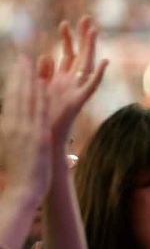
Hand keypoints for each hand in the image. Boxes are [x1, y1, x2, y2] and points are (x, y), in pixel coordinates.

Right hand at [0, 57, 52, 205]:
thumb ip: (9, 133)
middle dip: (21, 76)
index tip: (17, 70)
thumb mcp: (8, 149)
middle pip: (18, 95)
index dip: (14, 84)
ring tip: (34, 63)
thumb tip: (10, 123)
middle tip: (24, 58)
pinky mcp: (38, 137)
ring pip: (28, 100)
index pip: (11, 101)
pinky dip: (40, 97)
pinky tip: (43, 85)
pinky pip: (39, 112)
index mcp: (6, 128)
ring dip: (30, 80)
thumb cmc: (15, 174)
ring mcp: (26, 131)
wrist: (22, 190)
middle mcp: (14, 126)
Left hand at [37, 17, 108, 150]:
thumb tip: (44, 55)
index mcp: (60, 79)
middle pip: (80, 55)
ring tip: (95, 31)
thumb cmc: (42, 116)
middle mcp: (71, 82)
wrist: (44, 137)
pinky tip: (105, 62)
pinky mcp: (79, 101)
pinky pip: (92, 86)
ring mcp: (76, 90)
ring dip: (91, 48)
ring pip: (87, 65)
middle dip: (83, 37)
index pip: (66, 54)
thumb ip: (42, 72)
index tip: (64, 23)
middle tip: (87, 18)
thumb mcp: (39, 89)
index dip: (67, 39)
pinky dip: (99, 75)